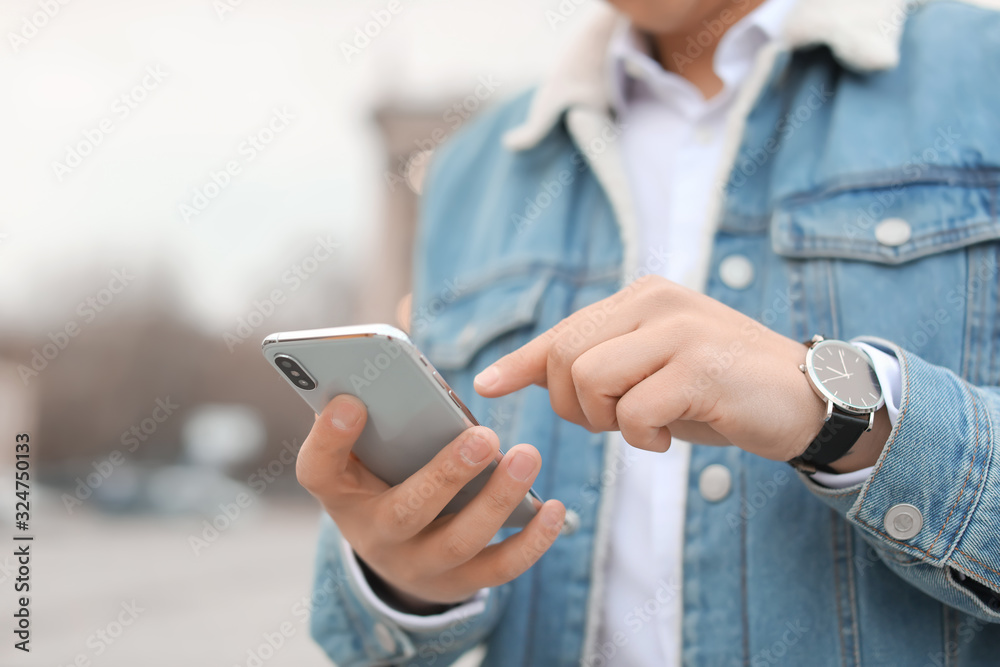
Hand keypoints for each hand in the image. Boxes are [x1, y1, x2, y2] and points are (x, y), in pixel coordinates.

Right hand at [296, 395, 565, 607]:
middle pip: (405, 511)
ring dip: (497, 499)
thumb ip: (376, 416)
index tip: (352, 401)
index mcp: (342, 494)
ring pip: (459, 541)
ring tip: (527, 455)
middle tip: (484, 435)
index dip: (329, 438)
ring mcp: (418, 566)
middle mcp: (374, 536)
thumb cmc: (385, 480)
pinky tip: (556, 507)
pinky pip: (499, 568)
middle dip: (446, 473)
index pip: (317, 471)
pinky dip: (532, 540)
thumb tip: (388, 371)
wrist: (398, 555)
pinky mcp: (460, 583)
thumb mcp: (366, 454)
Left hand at [474, 275, 833, 462]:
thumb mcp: (648, 371)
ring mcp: (680, 330)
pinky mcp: (701, 367)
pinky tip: (668, 437)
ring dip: (607, 422)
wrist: (806, 400)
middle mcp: (657, 301)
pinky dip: (641, 438)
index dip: (522, 363)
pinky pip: (633, 412)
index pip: (563, 331)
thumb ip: (590, 366)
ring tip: (645, 427)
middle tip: (613, 423)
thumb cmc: (717, 390)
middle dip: (575, 406)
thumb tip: (505, 374)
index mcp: (641, 297)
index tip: (487, 384)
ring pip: (590, 380)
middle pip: (566, 356)